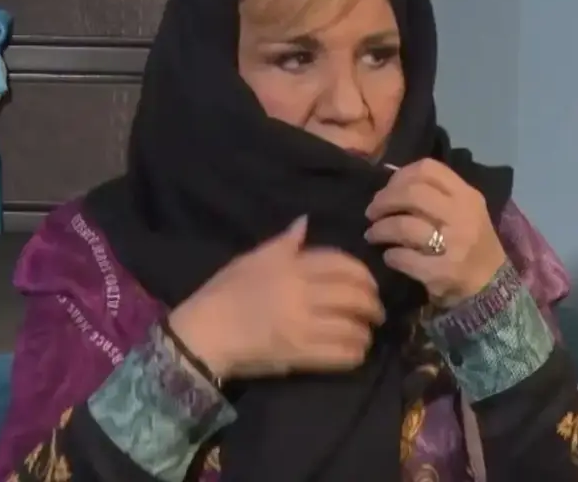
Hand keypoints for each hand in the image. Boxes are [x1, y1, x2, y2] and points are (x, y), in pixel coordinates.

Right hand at [168, 217, 384, 379]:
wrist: (203, 333)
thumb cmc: (224, 292)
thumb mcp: (252, 258)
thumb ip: (284, 243)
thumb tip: (305, 222)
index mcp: (291, 267)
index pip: (342, 264)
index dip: (363, 274)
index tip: (369, 284)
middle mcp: (302, 293)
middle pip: (355, 296)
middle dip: (372, 304)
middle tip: (375, 312)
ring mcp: (303, 326)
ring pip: (353, 327)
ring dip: (365, 332)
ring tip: (365, 334)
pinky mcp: (300, 355)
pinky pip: (342, 355)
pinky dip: (355, 353)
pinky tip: (354, 352)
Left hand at [364, 158, 506, 307]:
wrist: (492, 287)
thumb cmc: (471, 243)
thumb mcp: (464, 210)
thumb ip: (435, 193)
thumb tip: (391, 180)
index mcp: (467, 196)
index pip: (428, 169)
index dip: (399, 176)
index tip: (387, 190)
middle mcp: (462, 215)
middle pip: (412, 193)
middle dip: (384, 201)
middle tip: (371, 213)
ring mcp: (454, 244)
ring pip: (404, 225)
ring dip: (380, 229)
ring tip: (372, 235)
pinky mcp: (443, 272)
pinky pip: (404, 257)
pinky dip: (391, 256)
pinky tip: (389, 257)